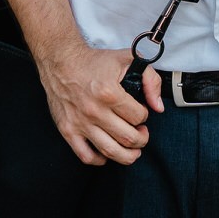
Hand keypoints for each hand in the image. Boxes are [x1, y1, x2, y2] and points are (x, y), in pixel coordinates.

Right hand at [37, 44, 162, 166]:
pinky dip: (100, 160)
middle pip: (128, 138)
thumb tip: (158, 107)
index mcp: (109, 92)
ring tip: (132, 148)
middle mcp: (94, 110)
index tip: (140, 112)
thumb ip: (151, 80)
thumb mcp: (128, 59)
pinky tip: (107, 152)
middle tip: (141, 132)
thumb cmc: (94, 62)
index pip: (138, 117)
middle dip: (142, 138)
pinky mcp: (67, 130)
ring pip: (111, 152)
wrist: (61, 61)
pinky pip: (86, 156)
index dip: (144, 116)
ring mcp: (80, 123)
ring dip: (128, 154)